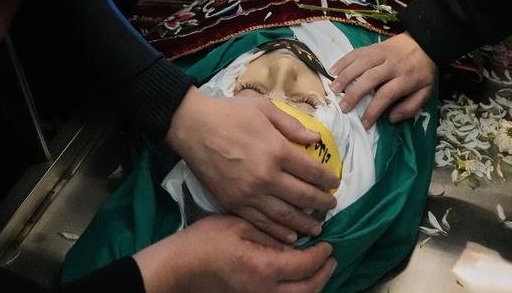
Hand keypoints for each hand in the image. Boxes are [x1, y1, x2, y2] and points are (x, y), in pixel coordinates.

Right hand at [133, 214, 335, 292]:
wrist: (179, 268)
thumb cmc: (205, 242)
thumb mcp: (239, 225)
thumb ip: (269, 233)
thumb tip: (293, 240)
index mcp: (264, 269)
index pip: (304, 265)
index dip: (320, 255)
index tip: (328, 243)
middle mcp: (265, 291)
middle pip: (307, 290)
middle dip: (323, 274)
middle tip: (332, 258)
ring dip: (313, 285)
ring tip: (320, 269)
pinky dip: (297, 290)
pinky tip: (297, 279)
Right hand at [165, 88, 339, 243]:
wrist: (192, 126)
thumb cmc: (229, 113)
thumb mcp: (265, 108)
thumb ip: (293, 125)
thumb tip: (317, 139)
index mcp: (277, 151)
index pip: (312, 171)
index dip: (328, 179)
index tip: (335, 183)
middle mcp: (266, 176)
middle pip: (303, 196)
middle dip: (322, 203)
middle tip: (332, 206)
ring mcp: (249, 193)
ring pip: (285, 215)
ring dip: (304, 223)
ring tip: (317, 228)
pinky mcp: (233, 203)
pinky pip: (261, 222)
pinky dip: (278, 232)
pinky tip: (289, 236)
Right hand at [329, 32, 435, 129]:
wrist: (425, 42)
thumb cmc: (423, 71)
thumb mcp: (426, 91)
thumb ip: (411, 107)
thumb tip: (391, 119)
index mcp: (406, 78)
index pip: (386, 95)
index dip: (373, 110)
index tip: (364, 123)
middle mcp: (392, 64)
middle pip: (370, 78)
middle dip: (355, 94)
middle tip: (343, 108)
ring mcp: (382, 53)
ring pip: (360, 63)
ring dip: (345, 76)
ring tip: (334, 89)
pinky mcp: (374, 46)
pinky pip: (356, 52)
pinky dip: (343, 61)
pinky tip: (333, 70)